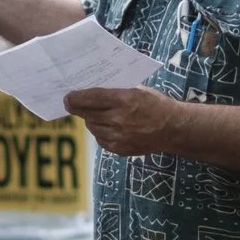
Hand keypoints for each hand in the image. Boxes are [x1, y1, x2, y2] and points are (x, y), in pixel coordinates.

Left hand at [65, 85, 183, 155]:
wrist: (172, 129)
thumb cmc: (155, 105)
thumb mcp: (137, 90)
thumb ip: (116, 92)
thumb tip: (92, 92)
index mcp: (124, 100)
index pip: (91, 98)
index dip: (75, 98)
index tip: (67, 98)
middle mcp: (119, 119)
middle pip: (88, 114)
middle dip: (79, 109)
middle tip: (72, 105)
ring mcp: (119, 136)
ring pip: (93, 127)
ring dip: (91, 120)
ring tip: (97, 115)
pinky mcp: (120, 148)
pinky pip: (101, 140)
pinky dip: (101, 132)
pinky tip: (108, 127)